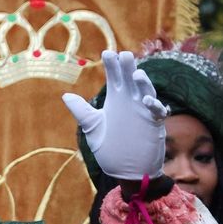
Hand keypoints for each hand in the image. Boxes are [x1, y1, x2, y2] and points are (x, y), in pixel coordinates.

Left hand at [61, 50, 166, 181]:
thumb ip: (82, 111)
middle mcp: (130, 103)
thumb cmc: (110, 148)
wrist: (126, 170)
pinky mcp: (154, 125)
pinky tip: (146, 102)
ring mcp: (143, 113)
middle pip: (130, 81)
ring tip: (136, 75)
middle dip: (128, 68)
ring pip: (146, 93)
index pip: (114, 78)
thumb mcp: (93, 128)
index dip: (111, 66)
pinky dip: (154, 106)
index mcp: (116, 101)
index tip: (106, 53)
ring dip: (143, 84)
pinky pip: (157, 112)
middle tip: (124, 55)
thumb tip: (65, 96)